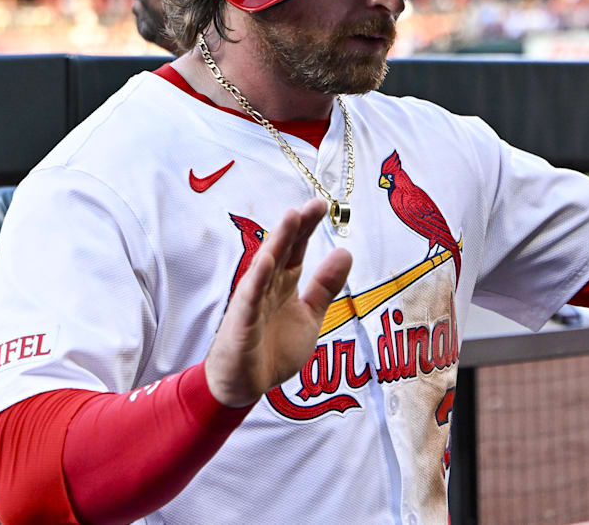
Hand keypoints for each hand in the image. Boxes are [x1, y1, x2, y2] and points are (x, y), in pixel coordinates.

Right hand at [204, 199, 351, 407]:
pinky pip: (250, 300)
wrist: (245, 385)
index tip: (322, 205)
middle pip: (282, 251)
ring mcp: (253, 303)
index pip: (296, 250)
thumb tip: (345, 252)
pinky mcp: (242, 324)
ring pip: (265, 268)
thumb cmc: (273, 348)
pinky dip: (257, 281)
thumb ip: (325, 286)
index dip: (307, 227)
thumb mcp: (309, 315)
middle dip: (296, 227)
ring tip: (290, 218)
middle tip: (313, 204)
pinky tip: (265, 261)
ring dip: (276, 242)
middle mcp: (267, 287)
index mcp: (283, 284)